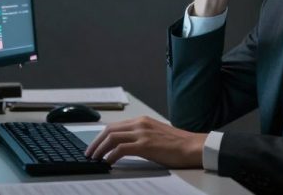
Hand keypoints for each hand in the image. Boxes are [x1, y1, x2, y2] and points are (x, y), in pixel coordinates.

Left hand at [84, 116, 205, 167]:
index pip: (115, 126)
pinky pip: (121, 149)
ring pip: (112, 138)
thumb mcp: (156, 135)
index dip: (101, 136)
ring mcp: (142, 133)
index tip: (94, 145)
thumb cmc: (178, 144)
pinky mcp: (145, 145)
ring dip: (100, 149)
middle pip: (109, 130)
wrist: (193, 146)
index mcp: (142, 121)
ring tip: (94, 158)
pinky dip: (111, 156)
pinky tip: (107, 162)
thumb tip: (126, 146)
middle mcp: (140, 124)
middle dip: (96, 142)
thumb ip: (141, 137)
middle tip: (89, 152)